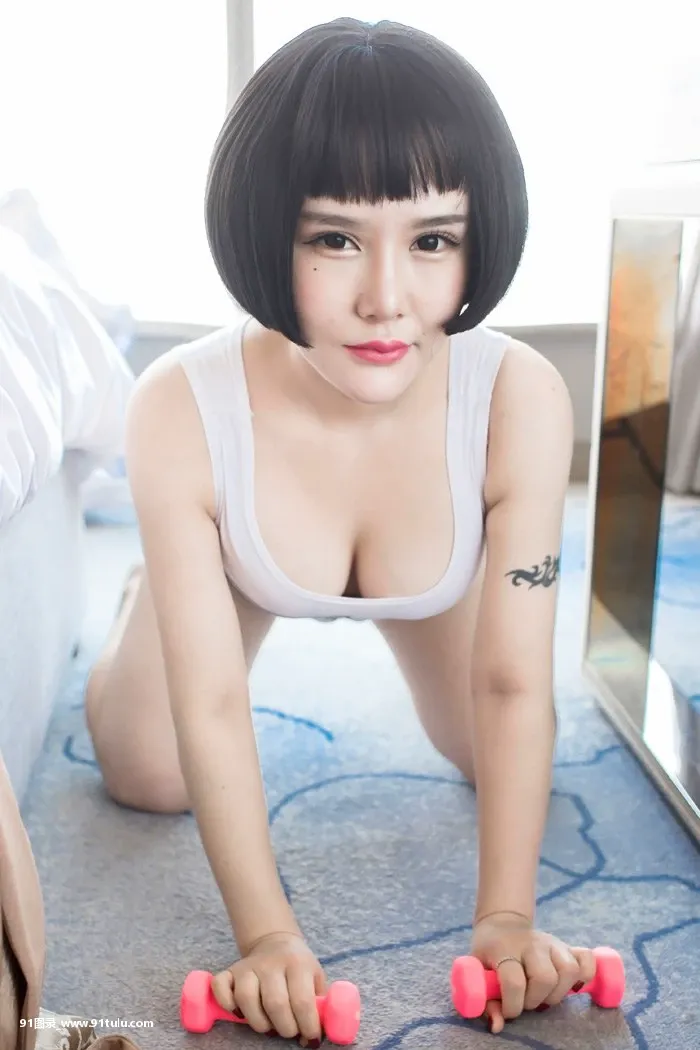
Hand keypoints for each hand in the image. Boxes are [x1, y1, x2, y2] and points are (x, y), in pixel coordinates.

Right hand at [211, 931, 326, 1045]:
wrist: (275, 941)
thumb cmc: (298, 967)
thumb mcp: (316, 978)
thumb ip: (318, 1005)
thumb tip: (310, 1039)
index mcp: (297, 963)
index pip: (302, 1000)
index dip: (307, 1025)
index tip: (310, 1036)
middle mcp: (271, 963)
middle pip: (275, 1003)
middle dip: (285, 1028)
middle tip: (289, 1031)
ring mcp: (248, 966)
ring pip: (246, 998)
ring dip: (259, 1022)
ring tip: (269, 1025)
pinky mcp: (230, 970)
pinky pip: (220, 987)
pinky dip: (226, 1003)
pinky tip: (239, 1012)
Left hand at [470, 912, 596, 1033]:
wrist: (502, 923)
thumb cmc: (489, 952)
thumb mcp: (478, 969)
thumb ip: (486, 1000)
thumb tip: (497, 1026)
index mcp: (505, 949)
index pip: (514, 981)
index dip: (512, 1005)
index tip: (509, 1010)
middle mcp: (531, 944)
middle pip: (545, 977)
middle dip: (536, 999)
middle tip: (527, 1000)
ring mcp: (551, 943)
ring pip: (569, 970)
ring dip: (558, 992)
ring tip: (545, 994)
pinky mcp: (566, 946)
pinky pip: (586, 959)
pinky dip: (584, 975)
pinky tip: (570, 985)